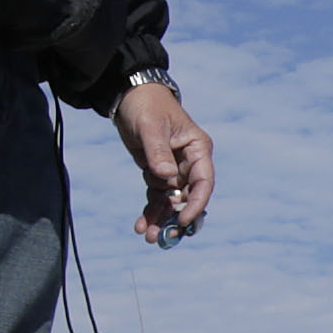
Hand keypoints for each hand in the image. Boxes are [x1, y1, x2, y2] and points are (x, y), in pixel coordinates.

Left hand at [116, 82, 214, 243]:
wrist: (128, 96)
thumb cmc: (146, 105)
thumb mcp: (151, 127)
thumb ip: (158, 152)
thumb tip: (166, 178)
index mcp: (197, 149)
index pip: (204, 181)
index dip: (196, 203)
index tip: (183, 220)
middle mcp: (189, 162)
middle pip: (189, 197)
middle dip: (176, 218)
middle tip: (163, 236)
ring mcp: (174, 169)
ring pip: (172, 201)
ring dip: (161, 220)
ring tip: (147, 236)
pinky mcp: (158, 173)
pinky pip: (157, 198)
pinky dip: (150, 212)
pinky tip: (140, 225)